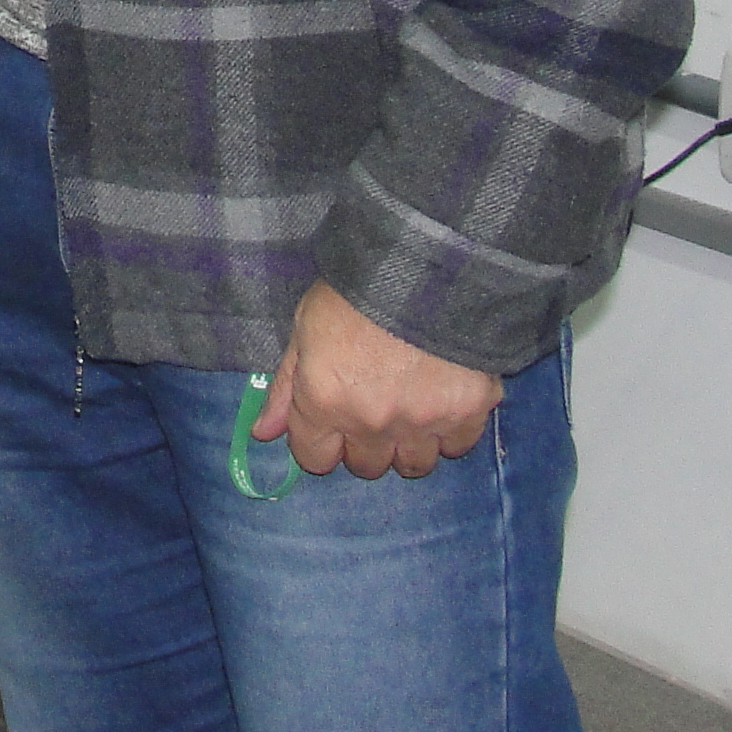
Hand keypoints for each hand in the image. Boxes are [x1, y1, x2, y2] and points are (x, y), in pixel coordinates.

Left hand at [250, 281, 501, 480]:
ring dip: (408, 443)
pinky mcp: (469, 412)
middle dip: (365, 443)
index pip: (316, 460)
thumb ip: (286, 387)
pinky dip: (451, 429)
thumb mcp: (305, 328)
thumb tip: (262, 433)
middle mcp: (373, 423)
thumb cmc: (354, 291)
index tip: (331, 420)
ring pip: (414, 464)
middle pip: (367, 467)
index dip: (321, 442)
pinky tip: (443, 398)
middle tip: (373, 407)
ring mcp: (424, 422)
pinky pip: (458, 445)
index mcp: (326, 403)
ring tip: (410, 407)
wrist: (424, 263)